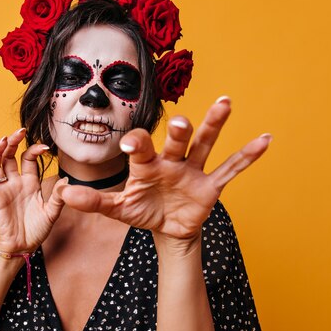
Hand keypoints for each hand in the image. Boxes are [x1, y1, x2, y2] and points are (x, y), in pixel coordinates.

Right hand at [0, 128, 66, 252]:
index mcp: (30, 182)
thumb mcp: (51, 213)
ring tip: (2, 141)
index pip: (29, 158)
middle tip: (19, 132)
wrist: (24, 247)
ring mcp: (4, 190)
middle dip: (13, 142)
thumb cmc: (37, 229)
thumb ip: (58, 198)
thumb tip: (67, 181)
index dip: (35, 150)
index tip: (45, 147)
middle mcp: (15, 182)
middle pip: (9, 156)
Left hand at [59, 97, 270, 252]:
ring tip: (225, 102)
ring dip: (214, 124)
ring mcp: (192, 171)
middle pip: (175, 139)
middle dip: (178, 130)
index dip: (136, 144)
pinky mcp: (211, 185)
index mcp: (146, 164)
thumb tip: (64, 195)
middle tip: (179, 122)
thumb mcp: (117, 209)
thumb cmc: (141, 211)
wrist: (165, 228)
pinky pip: (230, 169)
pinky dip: (247, 156)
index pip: (141, 147)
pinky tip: (265, 140)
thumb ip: (94, 202)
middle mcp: (170, 160)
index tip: (131, 145)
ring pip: (204, 143)